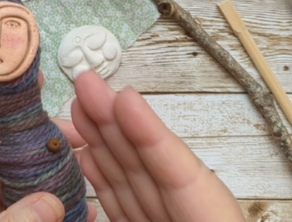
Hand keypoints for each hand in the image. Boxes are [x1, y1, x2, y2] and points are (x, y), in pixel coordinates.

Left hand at [0, 99, 95, 221]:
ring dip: (51, 177)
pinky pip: (23, 211)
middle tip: (80, 139)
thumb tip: (54, 199)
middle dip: (40, 143)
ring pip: (18, 182)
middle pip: (2, 153)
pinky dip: (49, 209)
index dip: (6, 105)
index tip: (36, 84)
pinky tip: (80, 208)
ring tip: (86, 170)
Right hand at [69, 71, 244, 221]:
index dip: (152, 135)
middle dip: (115, 124)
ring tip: (79, 106)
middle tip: (87, 83)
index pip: (183, 177)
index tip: (125, 97)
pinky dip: (104, 182)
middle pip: (149, 169)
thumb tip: (141, 132)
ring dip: (103, 143)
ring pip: (131, 183)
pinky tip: (86, 157)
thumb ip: (180, 211)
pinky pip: (122, 208)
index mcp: (212, 220)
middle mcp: (187, 219)